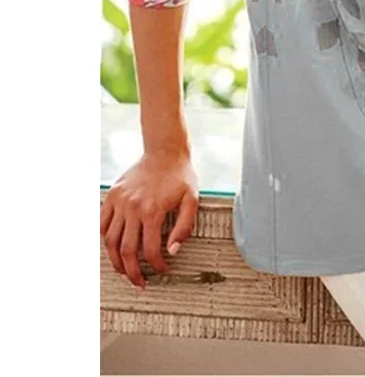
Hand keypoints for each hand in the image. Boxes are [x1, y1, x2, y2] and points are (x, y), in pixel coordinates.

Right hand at [100, 152, 198, 288]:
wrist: (165, 151)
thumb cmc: (180, 175)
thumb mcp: (192, 199)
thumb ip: (185, 226)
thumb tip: (173, 250)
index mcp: (152, 211)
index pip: (150, 250)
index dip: (155, 265)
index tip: (162, 270)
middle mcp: (132, 208)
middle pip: (126, 250)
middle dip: (132, 272)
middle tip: (139, 283)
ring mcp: (119, 202)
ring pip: (110, 241)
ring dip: (116, 261)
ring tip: (124, 271)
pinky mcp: (112, 196)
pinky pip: (101, 223)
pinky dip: (104, 238)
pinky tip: (112, 248)